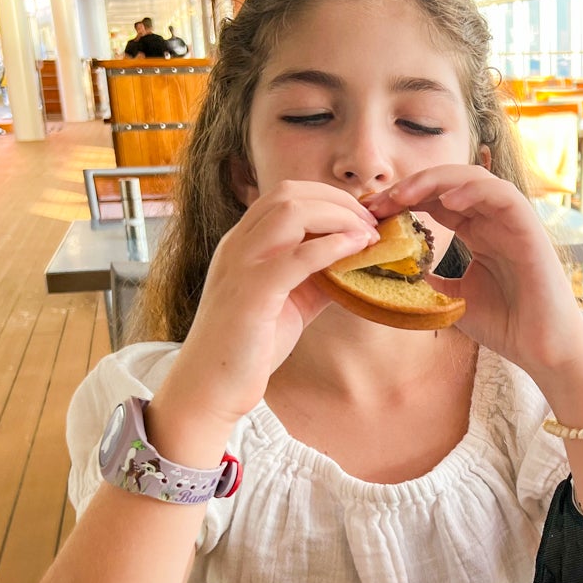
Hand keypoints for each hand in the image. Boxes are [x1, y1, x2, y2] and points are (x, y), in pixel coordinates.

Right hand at [158, 182, 378, 434]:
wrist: (210, 388)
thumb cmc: (248, 347)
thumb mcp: (290, 303)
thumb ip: (317, 278)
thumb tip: (356, 261)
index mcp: (243, 243)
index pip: (286, 197)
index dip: (329, 198)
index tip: (363, 217)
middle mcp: (238, 245)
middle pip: (290, 194)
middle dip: (339, 200)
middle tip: (373, 222)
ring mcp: (241, 265)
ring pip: (291, 212)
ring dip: (339, 217)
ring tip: (368, 234)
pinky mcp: (250, 293)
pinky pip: (295, 257)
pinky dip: (330, 246)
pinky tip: (355, 249)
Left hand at [363, 167, 582, 379]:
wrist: (543, 351)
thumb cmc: (507, 326)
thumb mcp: (453, 299)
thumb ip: (429, 280)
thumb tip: (393, 269)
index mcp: (477, 232)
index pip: (435, 202)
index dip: (402, 201)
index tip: (371, 213)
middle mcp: (494, 221)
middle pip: (449, 183)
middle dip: (410, 187)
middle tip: (377, 202)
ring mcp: (512, 222)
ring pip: (474, 179)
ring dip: (435, 181)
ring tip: (403, 195)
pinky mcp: (530, 229)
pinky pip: (502, 195)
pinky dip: (474, 191)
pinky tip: (446, 201)